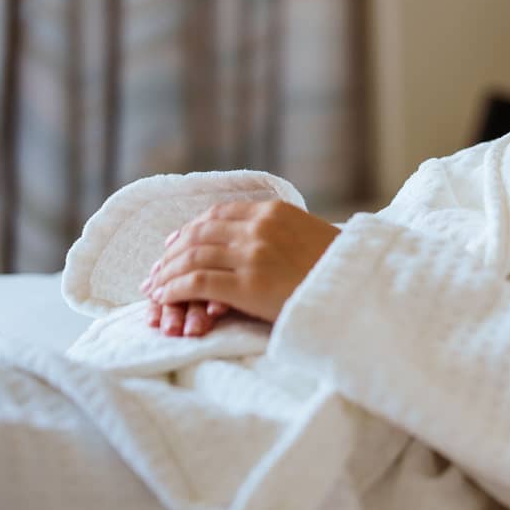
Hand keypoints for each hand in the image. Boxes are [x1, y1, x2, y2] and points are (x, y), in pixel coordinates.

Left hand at [141, 200, 339, 330]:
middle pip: (198, 234)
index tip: (174, 244)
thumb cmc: (336, 270)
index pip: (217, 214)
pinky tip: (164, 298)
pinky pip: (196, 283)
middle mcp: (259, 228)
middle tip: (155, 270)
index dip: (190, 229)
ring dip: (166, 273)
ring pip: (191, 257)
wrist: (356, 291)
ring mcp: (252, 255)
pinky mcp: (247, 285)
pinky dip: (174, 290)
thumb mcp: (309, 236)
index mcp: (274, 212)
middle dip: (170, 253)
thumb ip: (281, 232)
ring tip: (153, 288)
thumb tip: (255, 241)